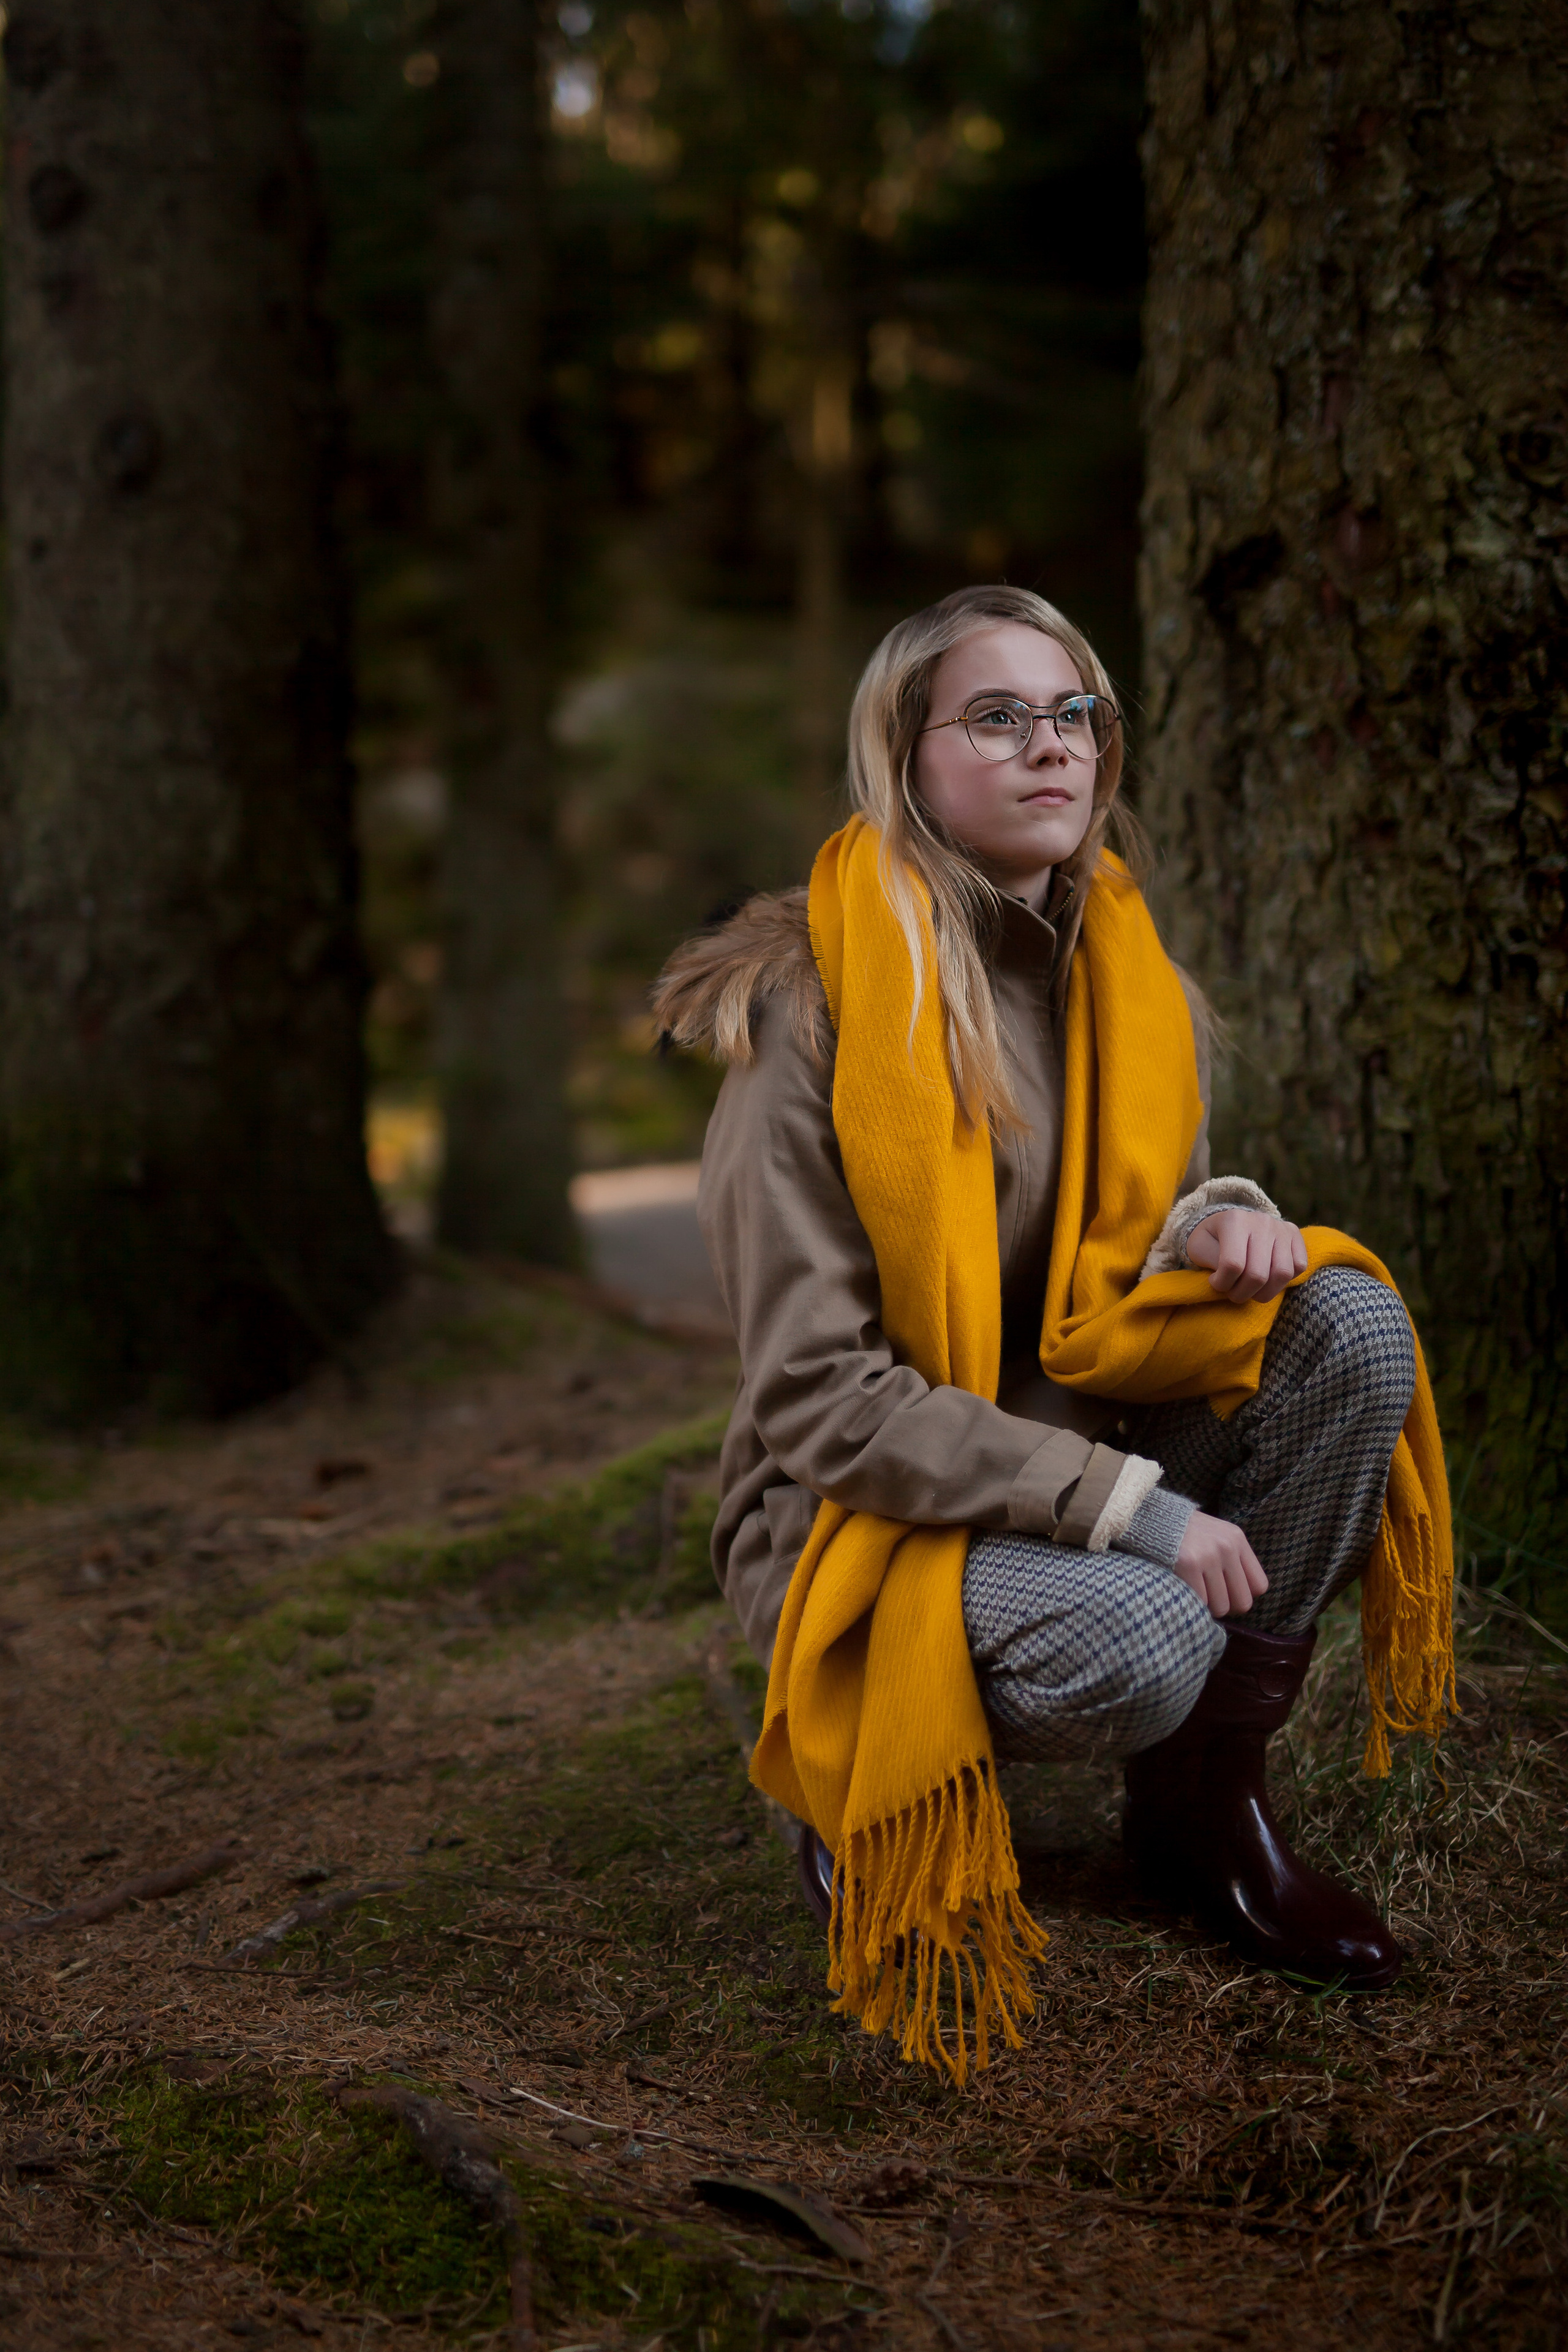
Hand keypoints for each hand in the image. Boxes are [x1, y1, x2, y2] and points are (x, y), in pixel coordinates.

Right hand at [1174, 1510, 1268, 1617]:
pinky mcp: (1189, 1564)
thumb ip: (1232, 1560)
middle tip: (1211, 1598)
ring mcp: (1209, 1555)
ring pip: (1221, 1606)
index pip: (1259, 1586)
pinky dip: (1192, 1600)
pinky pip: (1200, 1601)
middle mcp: (1227, 1547)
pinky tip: (1184, 1587)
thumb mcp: (1216, 1536)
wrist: (1152, 1516)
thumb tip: (1241, 1599)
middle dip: (1227, 1606)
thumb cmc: (1185, 1533)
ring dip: (1208, 1606)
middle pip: (1243, 1601)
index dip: (1243, 1595)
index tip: (1227, 1592)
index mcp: (1237, 1539)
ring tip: (1196, 1591)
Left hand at [1186, 1209, 1306, 1302]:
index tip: (1215, 1283)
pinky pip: (1298, 1267)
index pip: (1233, 1265)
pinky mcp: (1295, 1235)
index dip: (1223, 1284)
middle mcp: (1261, 1221)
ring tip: (1250, 1290)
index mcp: (1234, 1220)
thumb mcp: (1198, 1247)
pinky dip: (1283, 1281)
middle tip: (1232, 1293)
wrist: (1232, 1223)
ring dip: (1264, 1293)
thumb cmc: (1212, 1239)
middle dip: (1241, 1294)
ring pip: (1282, 1274)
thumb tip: (1227, 1275)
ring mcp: (1281, 1227)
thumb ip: (1210, 1261)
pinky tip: (1267, 1278)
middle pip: (1258, 1274)